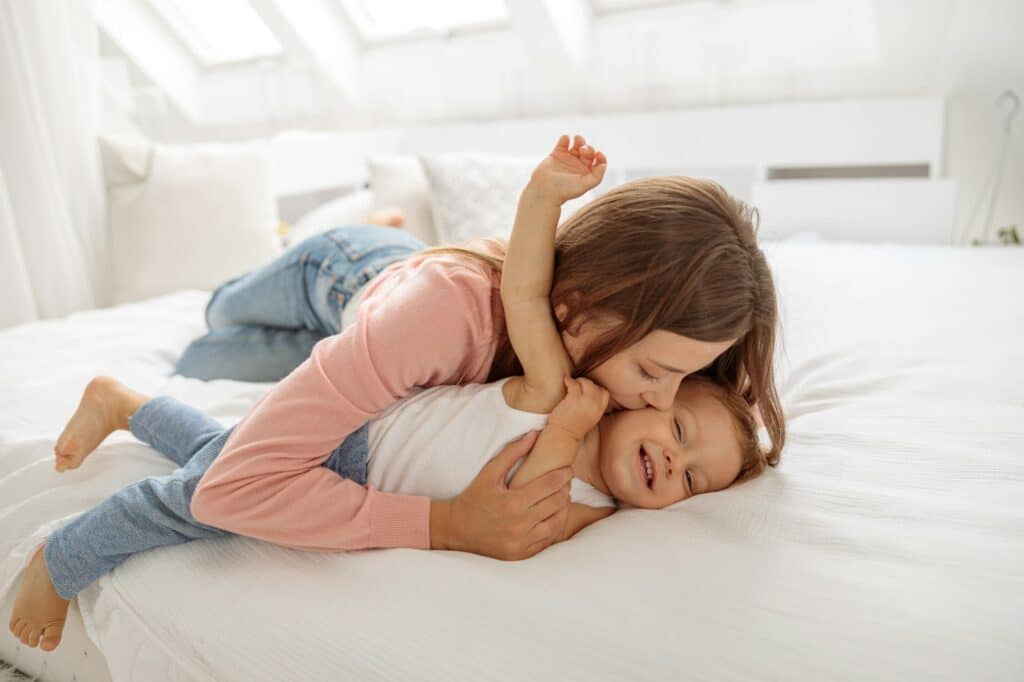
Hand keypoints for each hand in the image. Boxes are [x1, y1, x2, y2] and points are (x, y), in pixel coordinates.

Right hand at [434, 431, 572, 559]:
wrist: (456, 529)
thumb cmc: (474, 497)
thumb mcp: (489, 473)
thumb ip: (512, 452)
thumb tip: (534, 434)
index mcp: (513, 502)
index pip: (550, 485)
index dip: (563, 475)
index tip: (568, 469)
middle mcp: (519, 524)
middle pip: (557, 503)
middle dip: (565, 490)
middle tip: (565, 482)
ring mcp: (521, 541)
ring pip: (556, 523)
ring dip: (563, 509)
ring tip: (562, 498)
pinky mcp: (521, 553)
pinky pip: (547, 540)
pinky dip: (554, 526)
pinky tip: (553, 516)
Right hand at [528, 134, 607, 203]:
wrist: (544, 190)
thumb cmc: (564, 190)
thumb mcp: (584, 186)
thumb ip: (596, 177)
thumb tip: (603, 165)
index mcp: (587, 173)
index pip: (598, 162)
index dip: (600, 157)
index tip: (598, 154)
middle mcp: (578, 165)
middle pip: (588, 152)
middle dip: (588, 148)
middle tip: (583, 150)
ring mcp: (567, 159)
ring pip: (577, 145)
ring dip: (579, 140)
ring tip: (577, 139)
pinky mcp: (556, 154)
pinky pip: (563, 142)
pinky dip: (565, 138)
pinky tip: (566, 139)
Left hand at [548, 377, 609, 439]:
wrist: (564, 435)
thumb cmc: (573, 428)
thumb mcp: (590, 419)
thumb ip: (593, 408)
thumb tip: (590, 396)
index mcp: (599, 411)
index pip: (605, 393)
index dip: (597, 388)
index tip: (588, 389)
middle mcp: (595, 405)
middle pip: (595, 386)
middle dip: (587, 383)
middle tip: (578, 384)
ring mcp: (585, 401)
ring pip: (586, 383)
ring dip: (579, 381)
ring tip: (572, 382)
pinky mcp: (574, 399)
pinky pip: (574, 384)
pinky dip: (569, 381)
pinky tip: (566, 381)